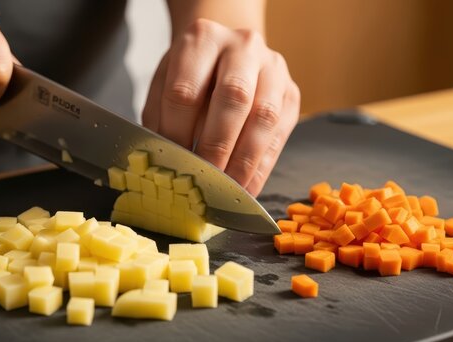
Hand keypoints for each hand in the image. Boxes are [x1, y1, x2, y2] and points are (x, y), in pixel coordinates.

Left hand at [143, 19, 299, 195]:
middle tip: (203, 179)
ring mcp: (273, 69)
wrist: (228, 52)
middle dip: (216, 146)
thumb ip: (161, 117)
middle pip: (233, 97)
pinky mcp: (291, 93)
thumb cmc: (192, 73)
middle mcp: (243, 47)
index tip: (171, 162)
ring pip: (264, 116)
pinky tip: (246, 188)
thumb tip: (164, 161)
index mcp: (202, 39)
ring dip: (244, 160)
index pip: (186, 90)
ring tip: (227, 190)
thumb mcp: (166, 82)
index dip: (176, 131)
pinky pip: (280, 134)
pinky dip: (261, 166)